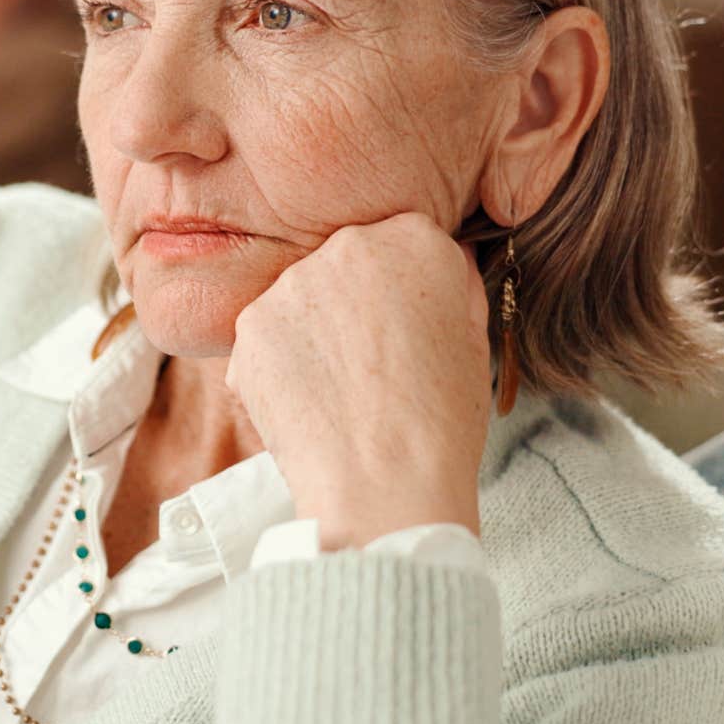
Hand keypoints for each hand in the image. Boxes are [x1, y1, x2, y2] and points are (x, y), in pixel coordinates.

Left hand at [225, 213, 491, 548]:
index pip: (404, 240)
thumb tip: (442, 259)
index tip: (409, 326)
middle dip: (355, 300)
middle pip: (348, 261)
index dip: (407, 287)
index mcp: (415, 239)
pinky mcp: (250, 323)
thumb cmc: (440, 420)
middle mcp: (348, 245)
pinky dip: (281, 362)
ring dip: (315, 329)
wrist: (383, 484)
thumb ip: (453, 282)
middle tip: (372, 361)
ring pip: (303, 296)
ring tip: (341, 389)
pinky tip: (308, 400)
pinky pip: (267, 332)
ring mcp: (292, 283)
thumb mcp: (472, 337)